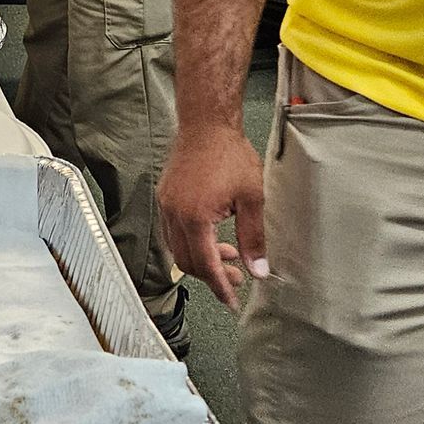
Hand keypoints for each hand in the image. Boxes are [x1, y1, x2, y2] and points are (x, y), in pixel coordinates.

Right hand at [157, 123, 268, 307]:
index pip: (205, 265)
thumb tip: (258, 269)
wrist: (206, 124)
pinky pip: (172, 232)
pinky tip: (210, 237)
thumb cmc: (229, 154)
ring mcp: (167, 205)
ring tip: (228, 255)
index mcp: (195, 218)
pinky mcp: (165, 197)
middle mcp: (175, 214)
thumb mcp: (252, 198)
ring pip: (177, 248)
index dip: (220, 287)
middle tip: (237, 277)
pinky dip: (191, 243)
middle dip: (212, 276)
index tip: (231, 300)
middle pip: (188, 262)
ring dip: (202, 258)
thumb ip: (253, 238)